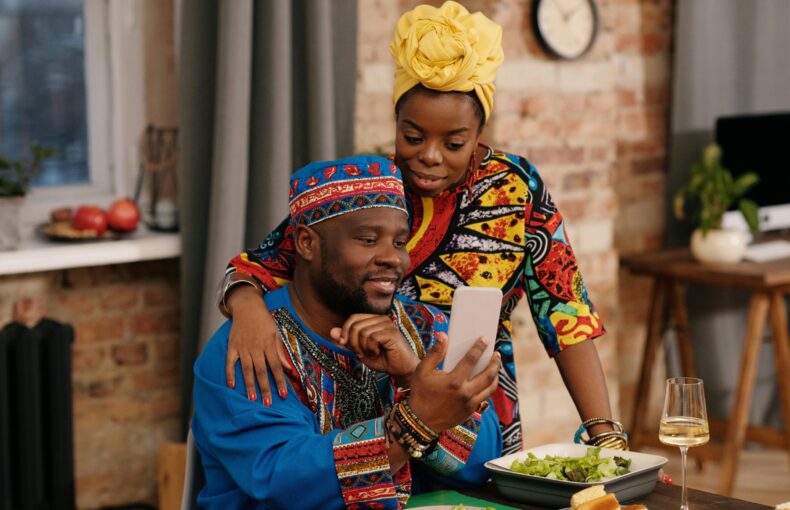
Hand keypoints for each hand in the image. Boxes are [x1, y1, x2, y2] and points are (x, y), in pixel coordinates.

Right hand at [225, 286, 287, 404]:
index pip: (276, 366)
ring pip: (247, 369)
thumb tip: (290, 369)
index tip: (283, 395)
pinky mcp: (232, 346)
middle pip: (261, 371)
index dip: (280, 381)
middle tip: (268, 403)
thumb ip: (281, 352)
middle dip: (265, 388)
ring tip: (253, 399)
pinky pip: (230, 362)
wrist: (247, 307)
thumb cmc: (264, 322)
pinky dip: (230, 374)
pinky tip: (231, 385)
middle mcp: (256, 347)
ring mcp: (243, 347)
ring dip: (250, 385)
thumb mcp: (276, 334)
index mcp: (269, 344)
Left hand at [331, 314, 418, 383]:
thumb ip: (347, 341)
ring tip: (372, 353)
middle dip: (353, 342)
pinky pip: (371, 337)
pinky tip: (378, 353)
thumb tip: (332, 331)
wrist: (401, 370)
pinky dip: (371, 349)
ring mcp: (387, 324)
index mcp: (374, 320)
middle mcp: (381, 319)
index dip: (345, 330)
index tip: (344, 344)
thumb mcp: (360, 350)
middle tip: (361, 353)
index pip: (353, 318)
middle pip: (355, 325)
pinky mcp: (392, 332)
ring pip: (362, 332)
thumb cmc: (383, 359)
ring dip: (363, 347)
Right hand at [407, 333, 499, 432]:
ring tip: (495, 367)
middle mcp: (465, 393)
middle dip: (494, 362)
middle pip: (487, 375)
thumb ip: (435, 353)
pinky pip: (485, 397)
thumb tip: (443, 335)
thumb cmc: (420, 393)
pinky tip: (488, 381)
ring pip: (490, 388)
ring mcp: (469, 404)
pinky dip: (489, 387)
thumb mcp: (422, 371)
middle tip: (497, 354)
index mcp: (454, 381)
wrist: (420, 421)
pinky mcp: (470, 411)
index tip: (485, 339)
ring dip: (495, 375)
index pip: (471, 360)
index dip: (479, 348)